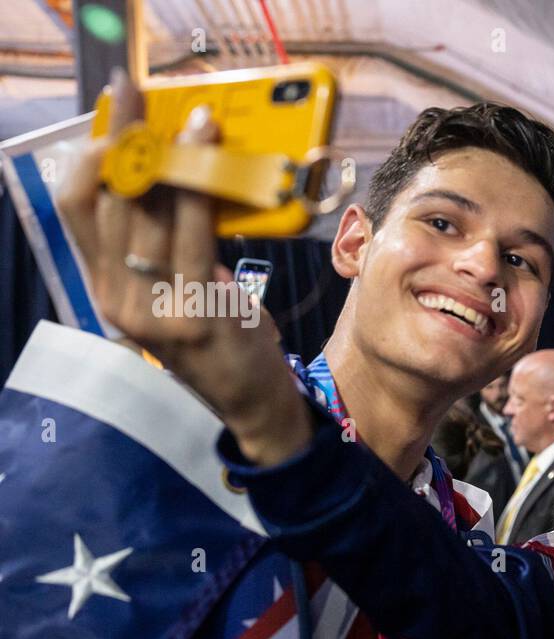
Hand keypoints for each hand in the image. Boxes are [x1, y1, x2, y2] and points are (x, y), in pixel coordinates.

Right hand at [55, 69, 310, 465]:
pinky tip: (216, 160)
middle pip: (107, 200)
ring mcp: (155, 308)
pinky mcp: (197, 312)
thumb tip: (173, 177)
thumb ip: (164, 246)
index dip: (86, 157)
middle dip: (121, 139)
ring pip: (150, 213)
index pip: (74, 209)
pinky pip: (195, 236)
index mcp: (105, 288)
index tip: (108, 118)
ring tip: (197, 119)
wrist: (252, 401)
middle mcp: (119, 298)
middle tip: (135, 94)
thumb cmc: (219, 338)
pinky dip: (203, 190)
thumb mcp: (176, 291)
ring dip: (175, 157)